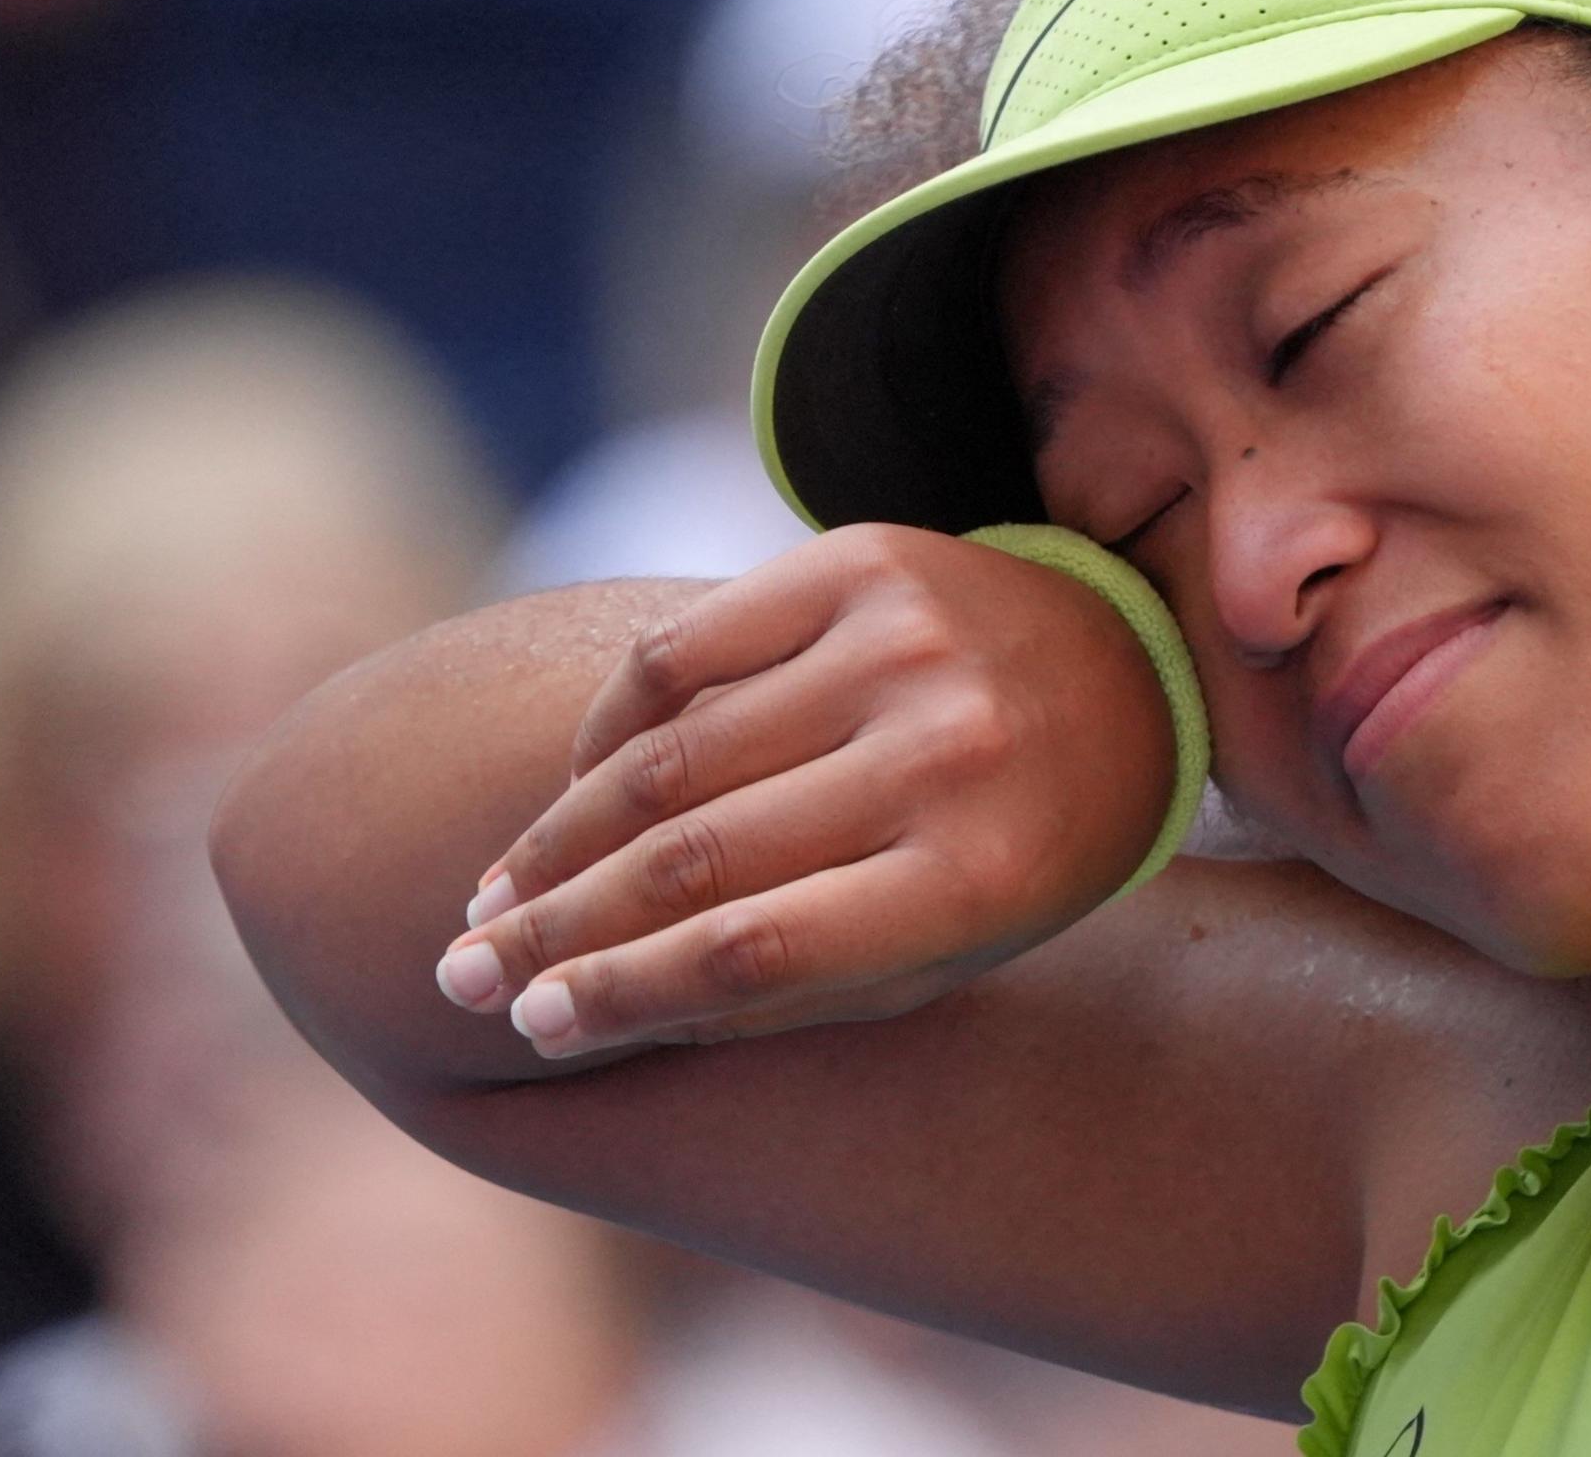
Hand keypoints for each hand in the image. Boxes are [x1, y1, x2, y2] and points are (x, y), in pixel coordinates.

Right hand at [429, 524, 1175, 1057]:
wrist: (1129, 673)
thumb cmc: (1021, 850)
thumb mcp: (944, 951)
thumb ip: (783, 988)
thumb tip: (577, 1009)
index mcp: (981, 874)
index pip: (756, 949)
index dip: (621, 993)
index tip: (531, 1026)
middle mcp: (945, 751)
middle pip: (697, 857)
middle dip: (557, 928)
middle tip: (461, 976)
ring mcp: (903, 644)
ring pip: (670, 756)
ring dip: (558, 837)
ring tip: (492, 899)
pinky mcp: (862, 563)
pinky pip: (683, 652)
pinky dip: (609, 726)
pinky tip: (572, 787)